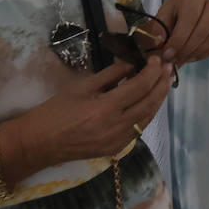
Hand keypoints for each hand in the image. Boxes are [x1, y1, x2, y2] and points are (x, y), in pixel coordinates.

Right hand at [10, 58, 173, 166]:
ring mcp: (118, 141)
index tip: (157, 59)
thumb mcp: (83, 86)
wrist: (39, 143)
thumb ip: (111, 75)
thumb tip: (134, 63)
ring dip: (158, 98)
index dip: (152, 71)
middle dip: (162, 83)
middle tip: (169, 67)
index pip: (140, 86)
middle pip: (150, 102)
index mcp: (106, 108)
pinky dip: (147, 113)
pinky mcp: (116, 150)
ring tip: (164, 82)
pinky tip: (149, 101)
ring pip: (148, 117)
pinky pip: (138, 128)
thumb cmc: (56, 110)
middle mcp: (117, 127)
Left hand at [156, 0, 208, 64]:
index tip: (168, 54)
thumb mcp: (164, 14)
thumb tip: (160, 43)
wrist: (194, 6)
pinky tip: (195, 54)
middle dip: (188, 48)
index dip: (179, 39)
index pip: (190, 18)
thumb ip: (160, 28)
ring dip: (199, 51)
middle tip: (176, 60)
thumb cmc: (178, 10)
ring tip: (185, 58)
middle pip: (205, 28)